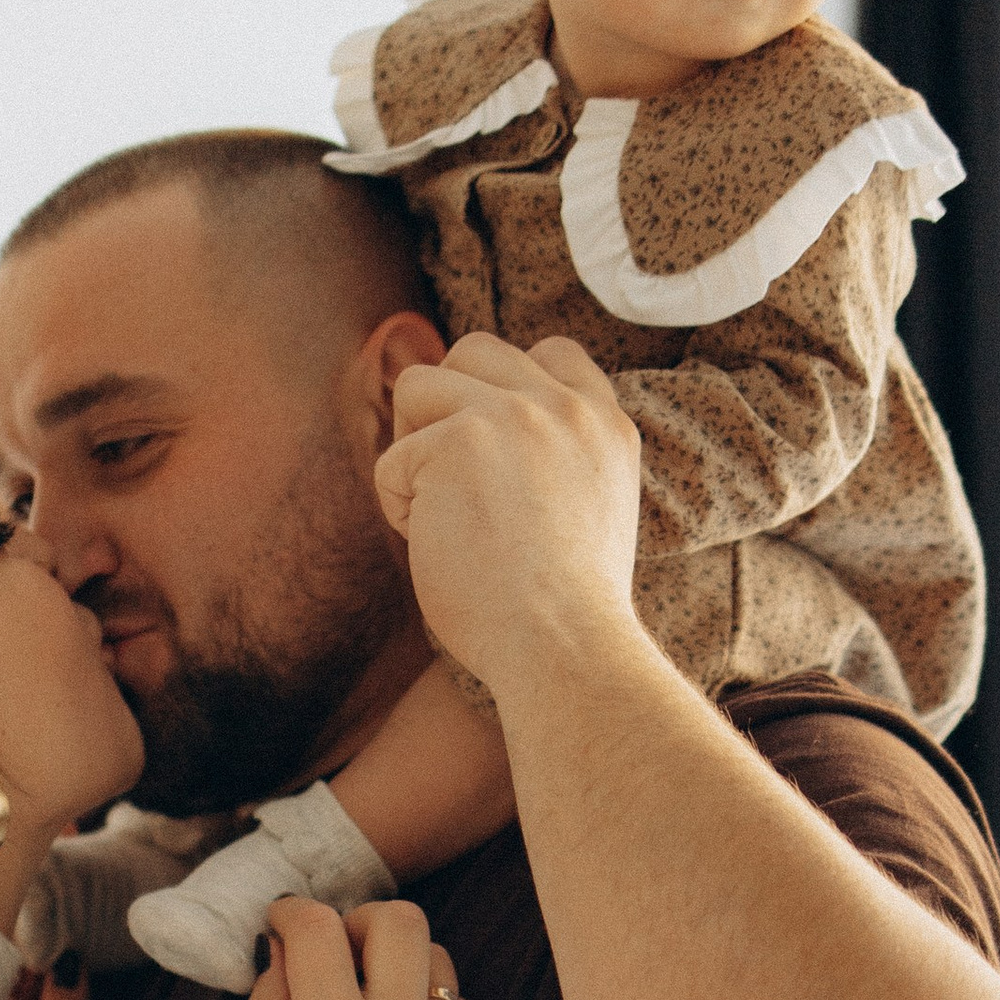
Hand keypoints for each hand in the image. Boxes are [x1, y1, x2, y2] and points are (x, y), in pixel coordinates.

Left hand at [375, 334, 645, 695]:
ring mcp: (515, 416)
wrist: (564, 648)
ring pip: (418, 385)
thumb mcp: (588, 511)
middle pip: (473, 350)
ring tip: (439, 514)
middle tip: (448, 481)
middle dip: (442, 408)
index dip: (502, 389)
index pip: (551, 353)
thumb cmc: (563, 612)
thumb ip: (554, 459)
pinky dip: (398, 507)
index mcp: (607, 425)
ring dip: (411, 448)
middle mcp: (566, 408)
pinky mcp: (459, 441)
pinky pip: (391, 460)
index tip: (492, 450)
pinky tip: (436, 547)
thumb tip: (475, 430)